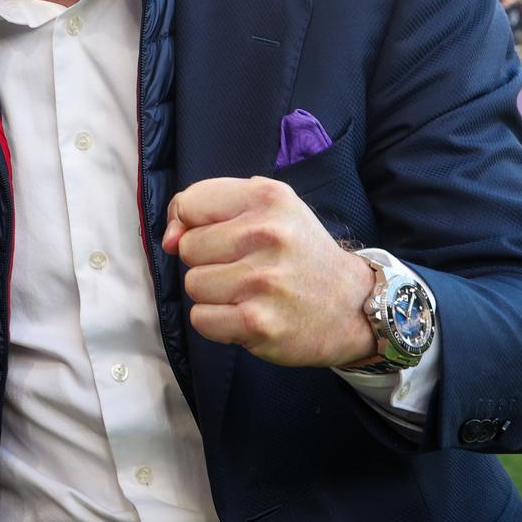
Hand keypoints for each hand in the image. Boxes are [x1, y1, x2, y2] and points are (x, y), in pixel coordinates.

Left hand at [161, 176, 376, 367]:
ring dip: (213, 293)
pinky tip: (247, 314)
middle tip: (245, 267)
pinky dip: (217, 322)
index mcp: (267, 198)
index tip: (217, 237)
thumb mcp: (267, 210)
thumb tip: (168, 238)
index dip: (191, 223)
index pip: (189, 204)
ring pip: (193, 284)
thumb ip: (209, 210)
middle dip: (208, 261)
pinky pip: (201, 319)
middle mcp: (267, 234)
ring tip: (248, 292)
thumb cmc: (299, 253)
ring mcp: (263, 281)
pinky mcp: (259, 323)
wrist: (353, 305)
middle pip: (187, 248)